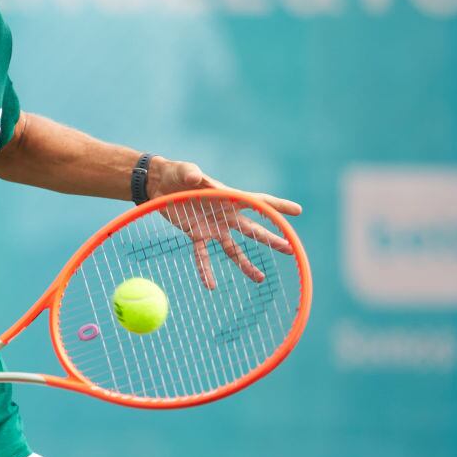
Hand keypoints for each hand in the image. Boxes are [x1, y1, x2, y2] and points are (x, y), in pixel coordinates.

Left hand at [147, 157, 302, 289]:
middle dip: (271, 239)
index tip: (297, 211)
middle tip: (290, 249)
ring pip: (233, 249)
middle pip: (252, 229)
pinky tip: (210, 286)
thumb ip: (190, 173)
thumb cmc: (176, 173)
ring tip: (260, 279)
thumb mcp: (183, 170)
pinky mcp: (196, 234)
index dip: (277, 205)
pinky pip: (202, 255)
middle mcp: (224, 214)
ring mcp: (212, 226)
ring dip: (245, 264)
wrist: (159, 184)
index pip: (257, 201)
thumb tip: (194, 176)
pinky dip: (205, 270)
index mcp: (227, 196)